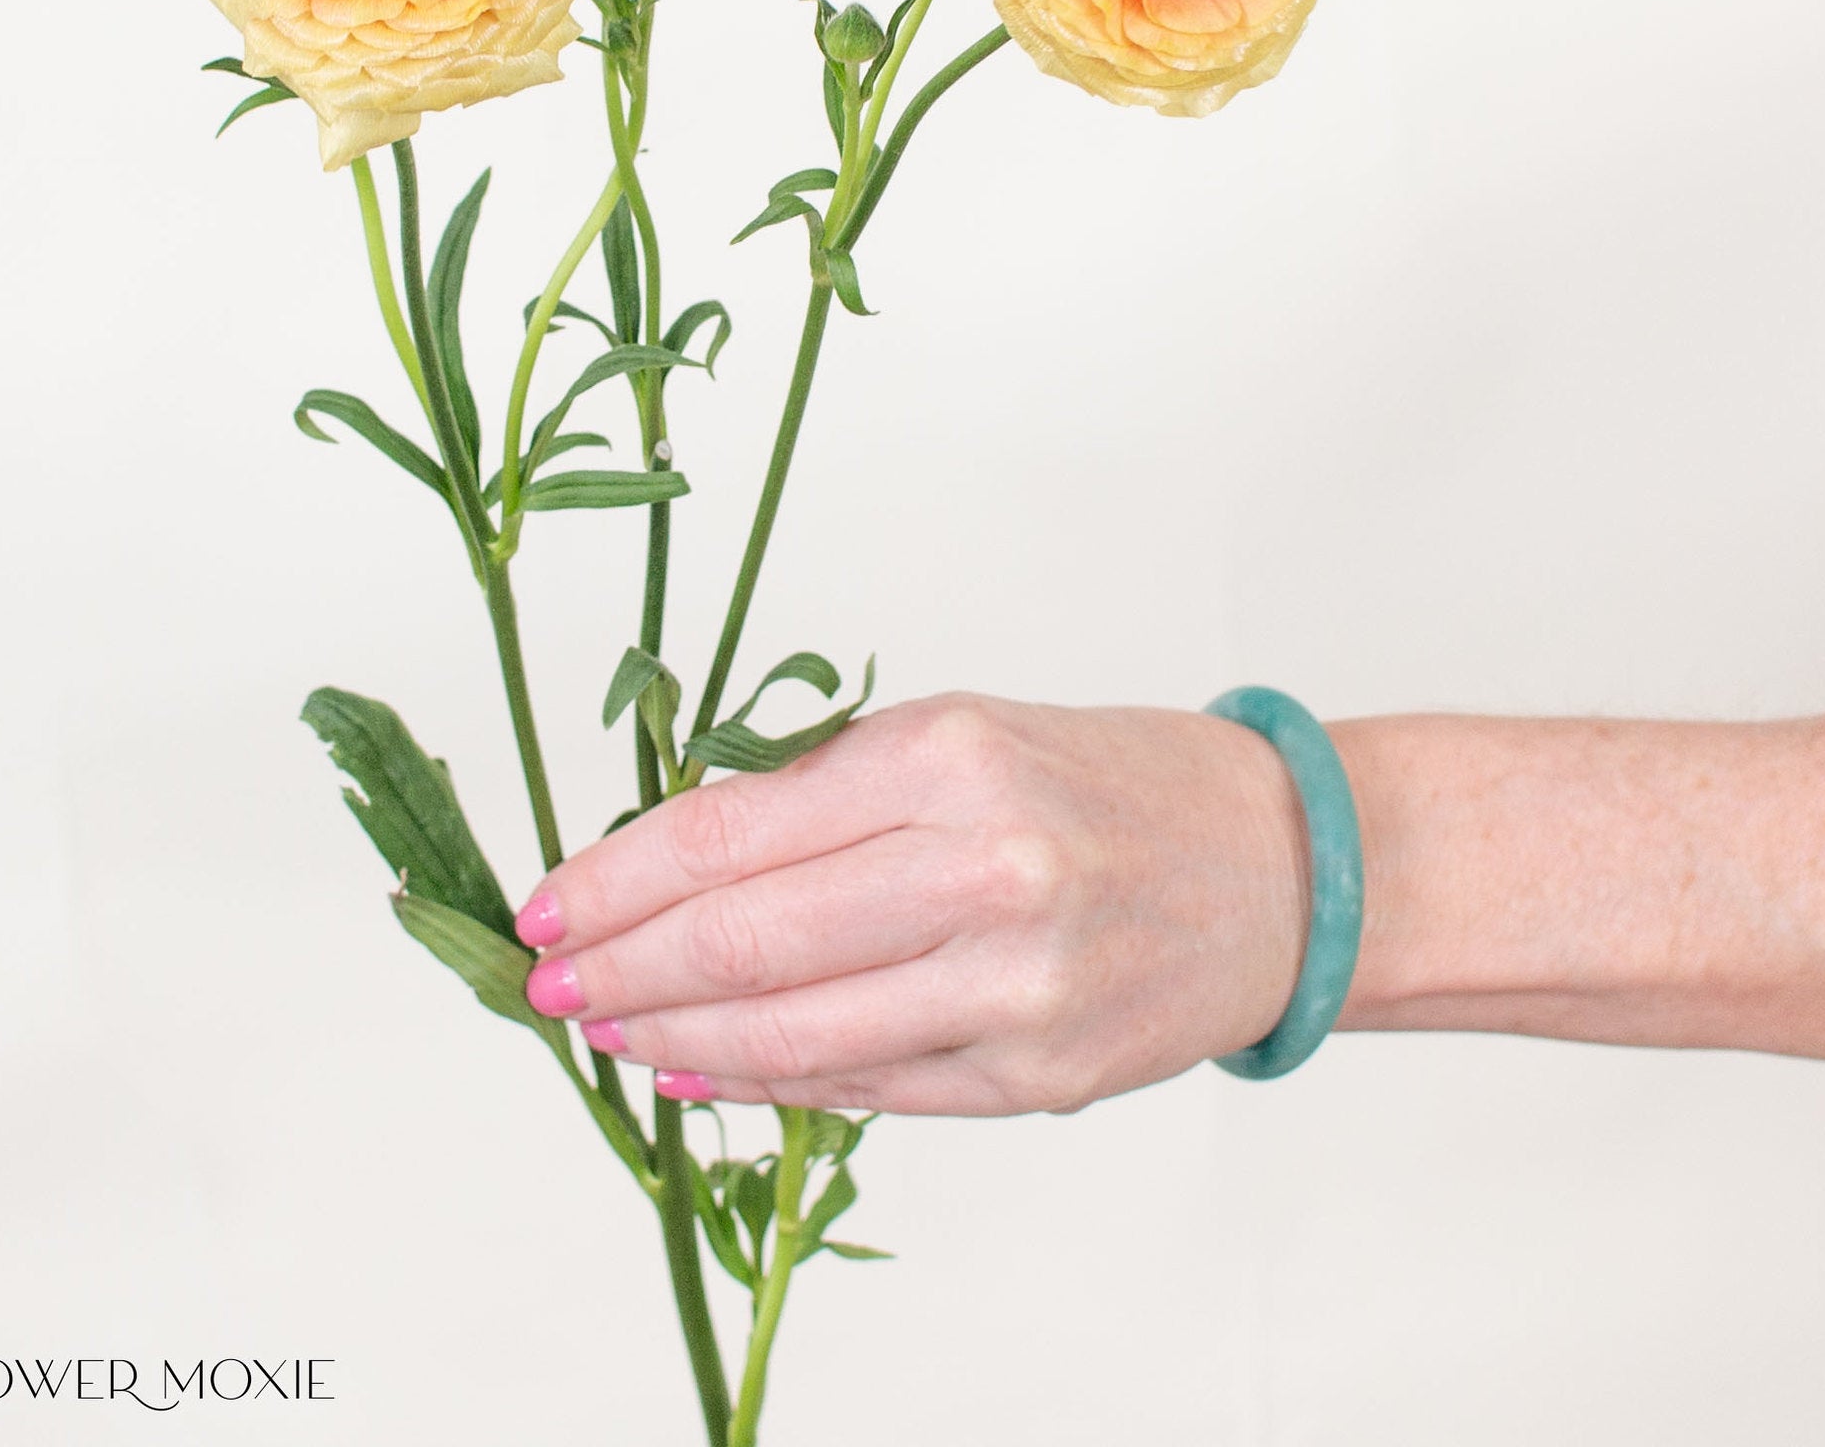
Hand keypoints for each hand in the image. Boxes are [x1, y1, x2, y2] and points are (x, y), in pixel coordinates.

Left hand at [514, 693, 1309, 1114]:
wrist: (1276, 865)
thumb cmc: (1108, 784)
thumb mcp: (963, 734)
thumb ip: (824, 795)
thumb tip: (668, 861)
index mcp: (951, 758)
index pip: (732, 831)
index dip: (616, 878)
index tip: (548, 902)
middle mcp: (984, 871)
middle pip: (745, 941)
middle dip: (621, 967)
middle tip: (548, 981)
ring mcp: (1015, 986)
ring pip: (794, 1033)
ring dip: (675, 1039)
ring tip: (609, 1030)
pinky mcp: (1039, 1078)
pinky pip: (867, 1088)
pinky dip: (769, 1083)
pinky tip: (706, 1070)